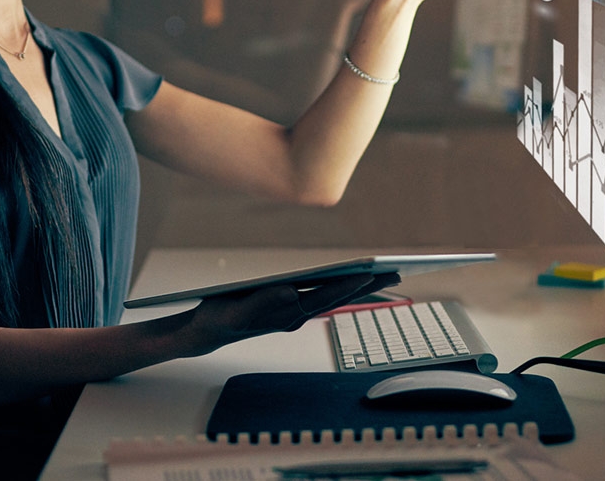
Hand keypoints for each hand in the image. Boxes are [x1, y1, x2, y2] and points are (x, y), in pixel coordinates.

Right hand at [181, 273, 400, 355]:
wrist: (207, 331)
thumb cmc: (221, 317)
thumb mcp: (238, 310)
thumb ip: (263, 301)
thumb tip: (292, 292)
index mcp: (287, 312)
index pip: (327, 295)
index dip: (351, 283)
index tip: (373, 272)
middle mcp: (295, 313)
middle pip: (337, 297)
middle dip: (367, 285)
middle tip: (396, 273)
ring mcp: (292, 312)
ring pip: (331, 297)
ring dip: (357, 287)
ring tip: (382, 275)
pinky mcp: (286, 309)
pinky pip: (319, 297)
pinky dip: (338, 288)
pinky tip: (348, 282)